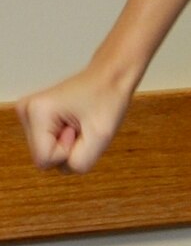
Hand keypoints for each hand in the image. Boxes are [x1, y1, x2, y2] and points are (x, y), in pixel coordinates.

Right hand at [15, 65, 135, 173]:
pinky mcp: (35, 117)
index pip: (44, 160)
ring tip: (80, 124)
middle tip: (82, 126)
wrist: (109, 78)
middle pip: (43, 158)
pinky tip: (74, 123)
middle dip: (68, 150)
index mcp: (36, 112)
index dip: (68, 152)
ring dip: (68, 146)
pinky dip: (66, 141)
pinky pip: (49, 145)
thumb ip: (80, 162)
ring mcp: (28, 114)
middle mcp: (26, 111)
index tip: (80, 129)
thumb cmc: (107, 100)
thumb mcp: (101, 138)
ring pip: (47, 154)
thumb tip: (64, 168)